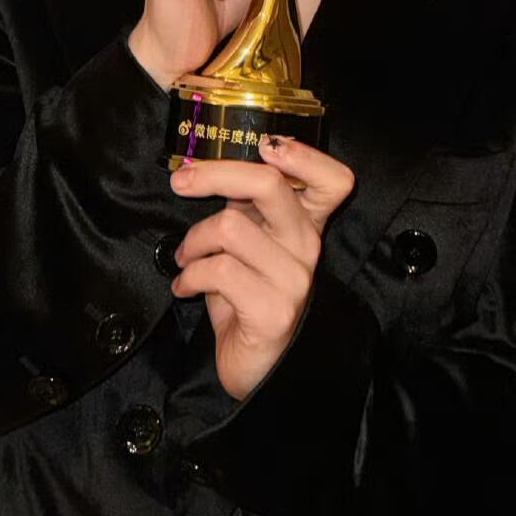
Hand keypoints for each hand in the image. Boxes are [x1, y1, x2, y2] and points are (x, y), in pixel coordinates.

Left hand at [169, 134, 355, 400]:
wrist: (258, 370)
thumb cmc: (246, 298)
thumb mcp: (250, 244)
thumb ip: (243, 206)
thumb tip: (202, 168)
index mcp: (307, 224)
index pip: (334, 180)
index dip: (304, 155)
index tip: (265, 146)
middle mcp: (308, 246)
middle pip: (270, 184)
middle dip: (215, 174)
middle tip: (181, 182)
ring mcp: (294, 279)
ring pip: (231, 226)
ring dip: (194, 240)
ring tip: (186, 259)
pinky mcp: (273, 310)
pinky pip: (219, 271)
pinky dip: (190, 275)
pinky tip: (186, 287)